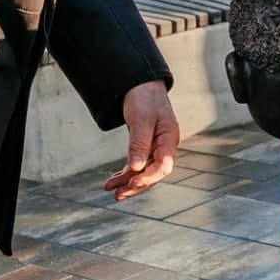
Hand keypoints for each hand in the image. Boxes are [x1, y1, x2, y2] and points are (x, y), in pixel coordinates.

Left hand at [102, 80, 179, 200]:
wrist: (140, 85)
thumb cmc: (144, 98)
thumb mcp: (141, 119)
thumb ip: (139, 143)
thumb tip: (135, 168)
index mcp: (169, 139)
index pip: (163, 166)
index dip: (148, 177)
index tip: (131, 183)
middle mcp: (165, 146)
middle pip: (153, 173)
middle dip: (135, 185)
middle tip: (118, 195)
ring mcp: (155, 147)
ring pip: (144, 171)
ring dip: (128, 182)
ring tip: (110, 189)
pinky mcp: (145, 147)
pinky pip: (137, 165)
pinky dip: (126, 173)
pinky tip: (114, 180)